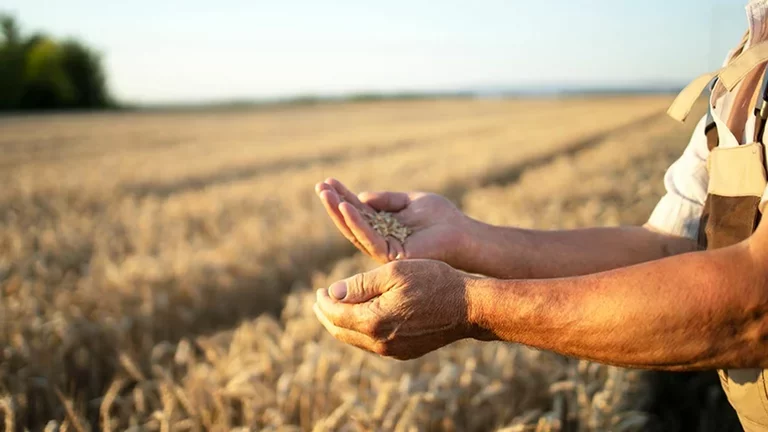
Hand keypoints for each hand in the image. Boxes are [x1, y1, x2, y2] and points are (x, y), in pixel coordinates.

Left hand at [313, 259, 485, 359]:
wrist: (469, 307)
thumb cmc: (433, 281)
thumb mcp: (394, 273)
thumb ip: (360, 284)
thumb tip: (332, 293)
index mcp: (373, 321)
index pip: (335, 315)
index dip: (324, 302)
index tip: (318, 290)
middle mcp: (380, 342)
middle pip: (341, 331)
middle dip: (327, 316)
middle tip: (318, 302)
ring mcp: (393, 351)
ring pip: (356, 340)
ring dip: (342, 324)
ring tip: (335, 310)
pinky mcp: (404, 352)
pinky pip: (372, 344)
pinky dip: (360, 330)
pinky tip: (361, 319)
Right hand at [314, 178, 468, 264]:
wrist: (463, 234)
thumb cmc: (442, 218)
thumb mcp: (410, 201)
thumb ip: (387, 199)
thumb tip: (361, 197)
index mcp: (384, 227)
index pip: (358, 211)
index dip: (342, 196)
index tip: (328, 181)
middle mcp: (380, 240)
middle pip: (351, 222)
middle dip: (334, 204)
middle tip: (319, 186)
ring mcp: (384, 250)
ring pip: (354, 231)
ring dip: (339, 212)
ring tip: (326, 194)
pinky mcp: (391, 255)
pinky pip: (369, 238)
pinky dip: (356, 222)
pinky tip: (346, 206)